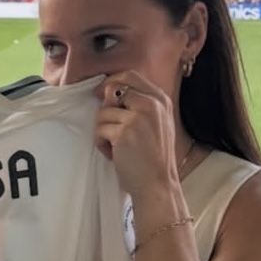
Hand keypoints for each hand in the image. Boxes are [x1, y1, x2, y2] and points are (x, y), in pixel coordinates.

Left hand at [95, 71, 179, 200]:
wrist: (158, 185)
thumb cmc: (154, 159)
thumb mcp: (157, 124)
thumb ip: (139, 105)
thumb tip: (106, 92)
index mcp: (161, 100)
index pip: (130, 75)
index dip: (112, 82)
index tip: (101, 93)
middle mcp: (151, 105)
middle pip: (113, 91)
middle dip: (106, 110)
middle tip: (110, 129)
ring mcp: (137, 118)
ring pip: (103, 113)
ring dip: (103, 131)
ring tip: (116, 148)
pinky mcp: (123, 133)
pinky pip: (99, 130)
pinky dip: (102, 143)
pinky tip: (114, 155)